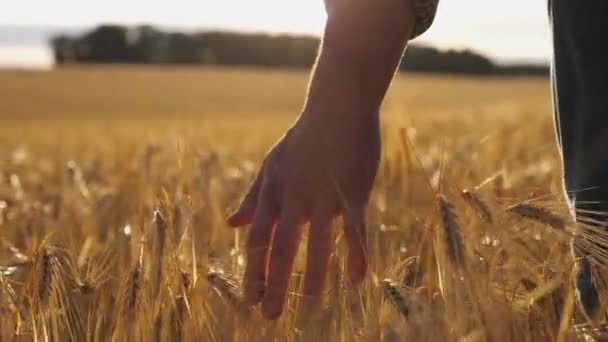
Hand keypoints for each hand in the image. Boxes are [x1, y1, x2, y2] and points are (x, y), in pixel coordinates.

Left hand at [227, 110, 379, 318]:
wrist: (338, 104)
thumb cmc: (303, 138)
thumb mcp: (271, 165)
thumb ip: (253, 197)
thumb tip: (231, 225)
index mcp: (273, 191)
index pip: (258, 239)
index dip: (254, 271)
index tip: (252, 299)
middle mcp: (294, 196)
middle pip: (282, 248)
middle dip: (275, 285)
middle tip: (270, 316)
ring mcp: (324, 194)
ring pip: (317, 243)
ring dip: (314, 279)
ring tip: (311, 309)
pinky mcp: (353, 190)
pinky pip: (355, 229)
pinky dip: (355, 255)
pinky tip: (355, 280)